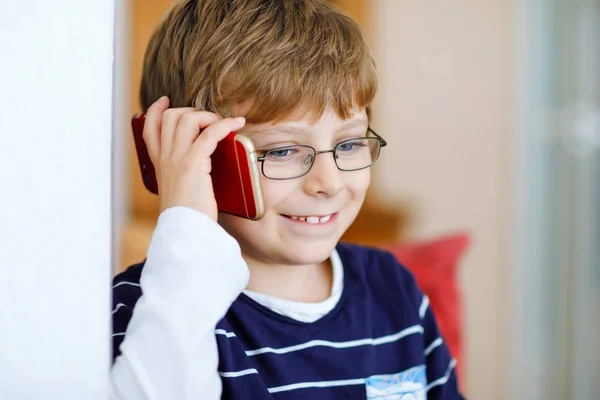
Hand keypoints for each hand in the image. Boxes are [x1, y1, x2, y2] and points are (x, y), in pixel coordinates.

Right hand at [143, 96, 246, 220]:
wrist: (184, 229)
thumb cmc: (186, 215)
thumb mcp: (177, 191)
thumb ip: (180, 175)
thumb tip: (199, 167)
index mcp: (159, 164)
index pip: (148, 128)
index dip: (156, 110)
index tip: (165, 101)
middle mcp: (164, 157)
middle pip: (170, 117)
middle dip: (191, 111)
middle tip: (208, 119)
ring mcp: (176, 158)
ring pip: (187, 119)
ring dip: (208, 115)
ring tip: (222, 123)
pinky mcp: (193, 163)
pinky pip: (210, 133)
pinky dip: (225, 124)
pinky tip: (237, 124)